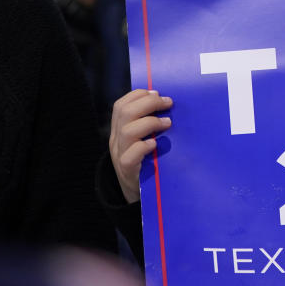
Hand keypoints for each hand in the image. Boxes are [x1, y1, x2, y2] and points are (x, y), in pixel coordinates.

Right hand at [109, 89, 172, 203]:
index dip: (139, 95)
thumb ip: (147, 123)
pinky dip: (143, 146)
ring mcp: (119, 154)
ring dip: (150, 122)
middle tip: (168, 103)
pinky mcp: (127, 170)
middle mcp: (116, 140)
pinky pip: (130, 156)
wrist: (134, 192)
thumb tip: (167, 103)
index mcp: (118, 129)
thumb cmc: (144, 160)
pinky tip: (155, 144)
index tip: (157, 93)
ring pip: (127, 131)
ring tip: (167, 124)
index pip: (120, 105)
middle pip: (124, 112)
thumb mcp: (141, 139)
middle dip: (148, 103)